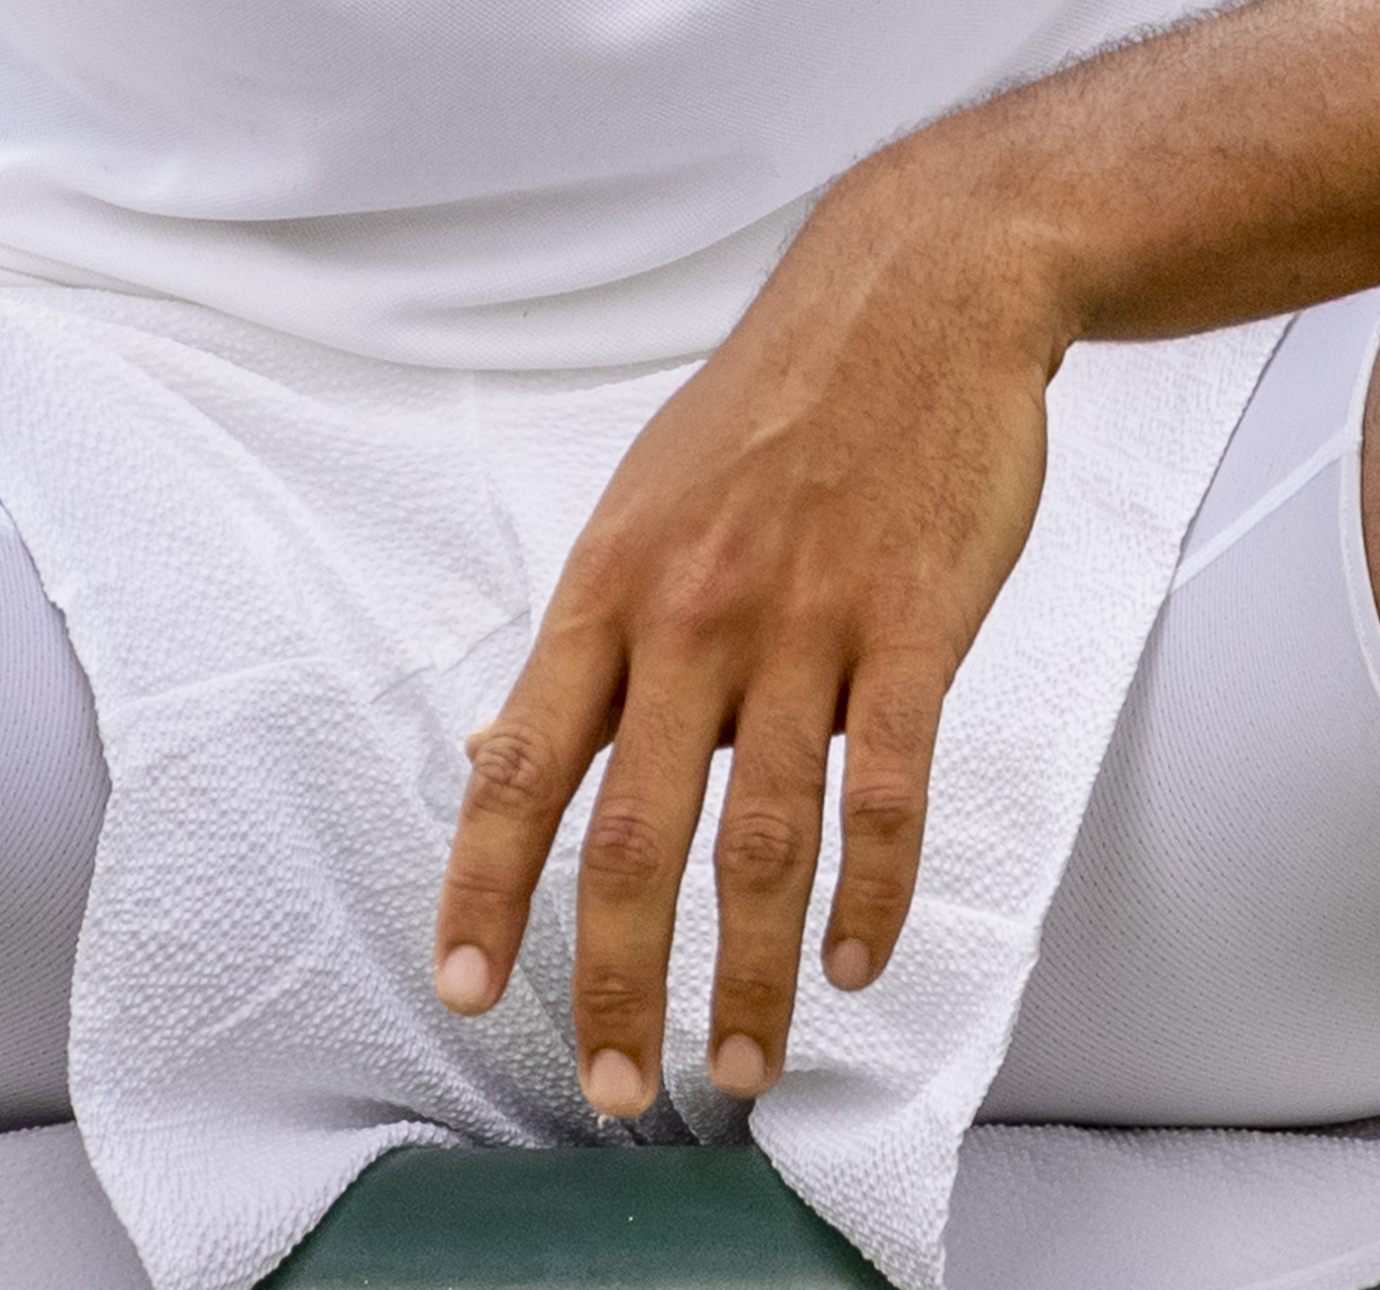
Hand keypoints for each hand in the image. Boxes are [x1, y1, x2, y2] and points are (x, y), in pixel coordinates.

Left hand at [430, 147, 1069, 1114]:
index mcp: (611, 588)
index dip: (485, 886)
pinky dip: (875, 893)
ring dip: (750, 974)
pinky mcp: (915, 626)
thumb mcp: (644, 501)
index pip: (523, 764)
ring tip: (743, 1062)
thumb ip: (591, 639)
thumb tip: (505, 746)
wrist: (915, 293)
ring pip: (764, 837)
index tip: (464, 984)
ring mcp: (808, 623)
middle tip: (617, 1085)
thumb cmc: (775, 402)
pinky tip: (861, 959)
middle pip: (636, 835)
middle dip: (616, 980)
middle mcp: (694, 616)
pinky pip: (892, 790)